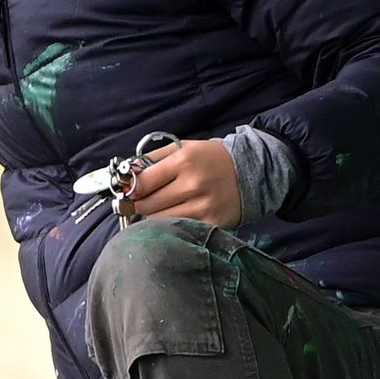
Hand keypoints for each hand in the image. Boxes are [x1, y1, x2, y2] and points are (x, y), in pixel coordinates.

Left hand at [118, 136, 241, 226]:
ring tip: (163, 208)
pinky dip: (173, 227)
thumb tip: (126, 174)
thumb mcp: (183, 148)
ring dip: (155, 217)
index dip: (129, 190)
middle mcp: (193, 185)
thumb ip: (152, 158)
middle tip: (143, 201)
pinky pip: (180, 230)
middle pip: (147, 205)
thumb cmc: (212, 159)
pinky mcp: (212, 224)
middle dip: (140, 204)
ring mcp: (203, 207)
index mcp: (184, 162)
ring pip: (160, 221)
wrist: (253, 172)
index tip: (127, 192)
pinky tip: (178, 217)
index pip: (142, 184)